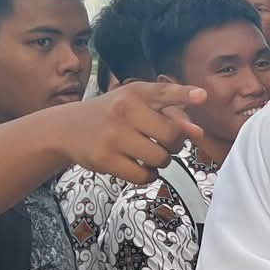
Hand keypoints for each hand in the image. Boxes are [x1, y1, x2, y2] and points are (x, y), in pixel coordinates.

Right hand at [60, 80, 209, 184]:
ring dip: (161, 162)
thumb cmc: (112, 115)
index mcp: (135, 93)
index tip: (203, 96)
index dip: (185, 94)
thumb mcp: (136, 103)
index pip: (164, 92)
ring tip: (147, 154)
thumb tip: (198, 132)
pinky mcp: (104, 158)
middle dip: (174, 144)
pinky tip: (138, 167)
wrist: (67, 128)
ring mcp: (113, 135)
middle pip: (172, 136)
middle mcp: (124, 110)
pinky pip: (144, 176)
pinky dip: (148, 176)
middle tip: (161, 142)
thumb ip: (170, 112)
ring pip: (161, 159)